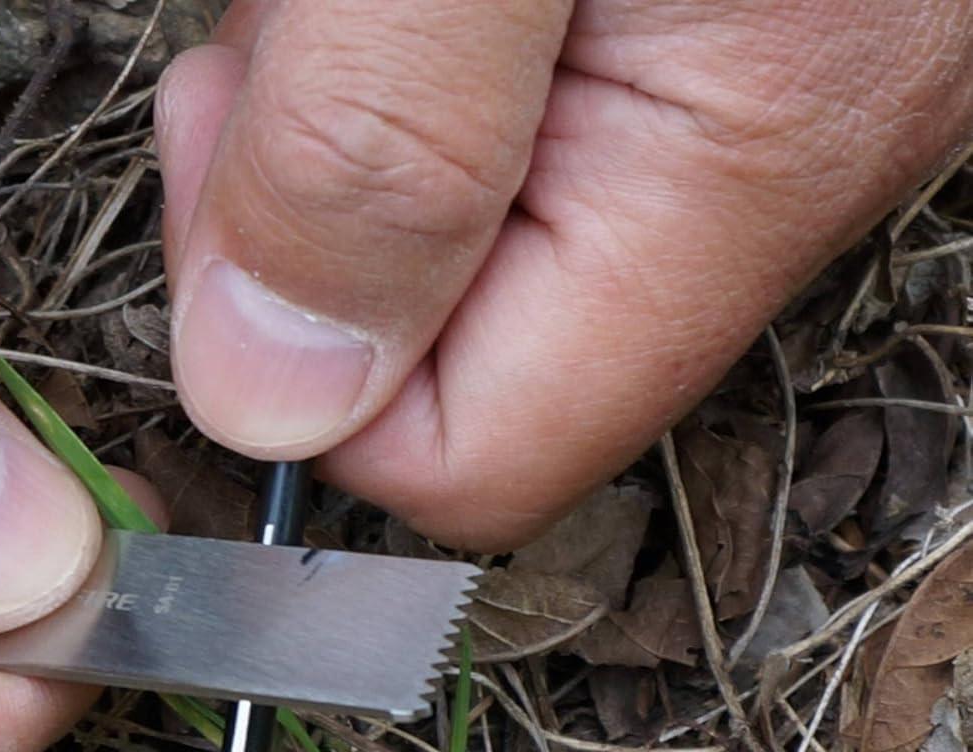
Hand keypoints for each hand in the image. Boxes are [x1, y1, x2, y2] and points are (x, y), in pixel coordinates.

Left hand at [157, 0, 972, 546]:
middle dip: (321, 224)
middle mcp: (766, 164)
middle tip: (304, 40)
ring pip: (466, 251)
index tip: (236, 178)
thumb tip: (278, 402)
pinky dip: (409, 74)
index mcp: (738, 163)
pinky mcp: (692, 37)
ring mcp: (741, 97)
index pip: (467, 459)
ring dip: (355, 135)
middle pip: (458, 360)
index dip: (304, 368)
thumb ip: (380, 144)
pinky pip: (502, 146)